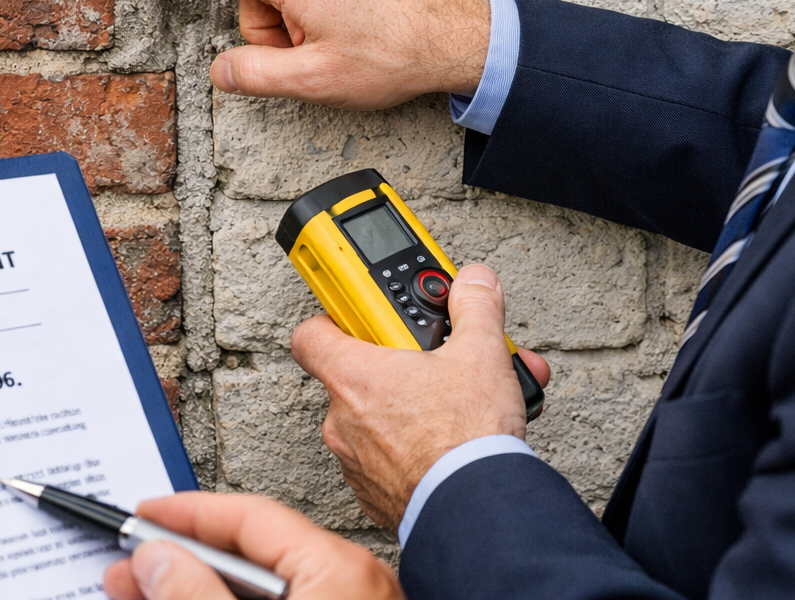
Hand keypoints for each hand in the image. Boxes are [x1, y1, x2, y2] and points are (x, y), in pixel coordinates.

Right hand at [103, 492, 401, 599]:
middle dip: (183, 557)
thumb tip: (156, 558)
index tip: (142, 514)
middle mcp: (352, 586)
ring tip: (145, 591)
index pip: (249, 515)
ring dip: (199, 587)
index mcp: (342, 571)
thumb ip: (198, 596)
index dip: (187, 511)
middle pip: (251, 551)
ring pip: (261, 588)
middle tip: (130, 565)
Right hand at [146, 0, 490, 107]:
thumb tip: (222, 70)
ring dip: (307, 22)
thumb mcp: (317, 80)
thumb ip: (257, 75)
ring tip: (348, 43)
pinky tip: (362, 28)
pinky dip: (331, 7)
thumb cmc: (395, 57)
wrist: (461, 39)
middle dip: (278, 30)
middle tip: (317, 57)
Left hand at [291, 264, 550, 529]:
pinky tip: (456, 444)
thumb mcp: (482, 353)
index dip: (335, 320)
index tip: (361, 313)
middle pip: (360, 377)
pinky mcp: (376, 496)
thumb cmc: (466, 438)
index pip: (312, 334)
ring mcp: (356, 462)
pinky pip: (389, 461)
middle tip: (439, 364)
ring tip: (465, 407)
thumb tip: (473, 284)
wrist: (477, 511)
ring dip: (415, 409)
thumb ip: (474, 307)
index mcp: (354, 375)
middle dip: (402, 367)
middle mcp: (343, 420)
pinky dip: (416, 450)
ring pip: (379, 422)